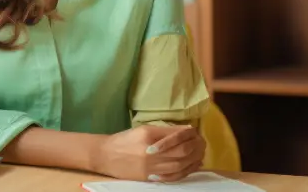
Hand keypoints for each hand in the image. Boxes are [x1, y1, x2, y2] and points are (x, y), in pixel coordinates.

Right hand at [88, 125, 204, 181]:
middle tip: (202, 142)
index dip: (189, 133)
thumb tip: (186, 131)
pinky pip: (174, 176)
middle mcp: (151, 152)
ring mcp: (151, 167)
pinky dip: (186, 171)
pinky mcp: (150, 177)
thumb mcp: (142, 129)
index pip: (176, 135)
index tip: (195, 131)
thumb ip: (164, 131)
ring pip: (181, 164)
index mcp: (149, 136)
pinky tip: (193, 166)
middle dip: (196, 146)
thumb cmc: (124, 140)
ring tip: (201, 153)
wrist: (106, 155)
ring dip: (195, 159)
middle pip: (182, 150)